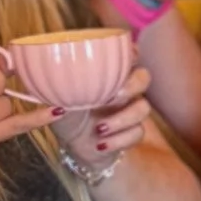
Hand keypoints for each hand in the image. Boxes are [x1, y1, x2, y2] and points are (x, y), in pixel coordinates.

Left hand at [61, 63, 152, 177]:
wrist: (74, 146)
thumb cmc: (68, 117)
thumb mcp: (59, 103)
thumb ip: (60, 93)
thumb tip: (56, 91)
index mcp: (109, 77)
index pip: (129, 56)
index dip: (132, 54)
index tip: (124, 58)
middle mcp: (124, 90)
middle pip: (143, 78)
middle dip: (132, 86)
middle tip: (111, 97)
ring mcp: (131, 111)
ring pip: (144, 108)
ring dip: (123, 118)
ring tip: (99, 128)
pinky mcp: (133, 132)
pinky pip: (137, 132)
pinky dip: (119, 140)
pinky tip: (101, 145)